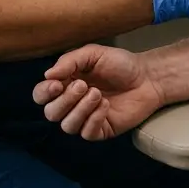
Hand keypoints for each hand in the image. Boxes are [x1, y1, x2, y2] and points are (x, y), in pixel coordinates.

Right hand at [33, 45, 160, 139]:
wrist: (147, 76)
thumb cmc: (120, 64)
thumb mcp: (93, 54)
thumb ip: (70, 61)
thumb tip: (47, 75)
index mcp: (65, 84)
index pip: (42, 95)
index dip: (44, 93)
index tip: (56, 84)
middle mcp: (72, 104)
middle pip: (51, 113)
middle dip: (65, 100)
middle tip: (83, 85)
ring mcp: (85, 119)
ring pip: (67, 126)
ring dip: (80, 110)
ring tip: (98, 94)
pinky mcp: (101, 130)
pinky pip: (86, 133)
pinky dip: (94, 119)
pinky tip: (106, 106)